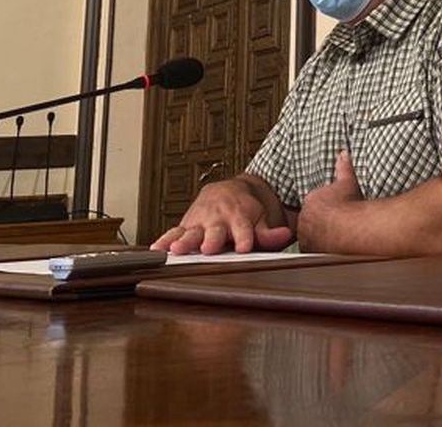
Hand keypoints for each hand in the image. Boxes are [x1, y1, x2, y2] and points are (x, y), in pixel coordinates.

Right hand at [151, 176, 293, 254]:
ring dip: (185, 241)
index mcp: (239, 218)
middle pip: (215, 232)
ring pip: (191, 232)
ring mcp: (199, 222)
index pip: (244, 231)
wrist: (226, 191)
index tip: (244, 247)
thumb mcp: (261, 217)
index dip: (245, 239)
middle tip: (208, 247)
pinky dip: (165, 240)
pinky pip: (173, 233)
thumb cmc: (245, 209)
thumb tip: (285, 235)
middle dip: (212, 239)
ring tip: (178, 249)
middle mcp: (218, 220)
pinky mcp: (185, 226)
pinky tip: (157, 249)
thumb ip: (269, 231)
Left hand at [297, 151, 361, 251]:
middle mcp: (304, 218)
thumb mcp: (347, 182)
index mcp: (311, 200)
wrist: (350, 227)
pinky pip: (313, 250)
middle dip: (319, 223)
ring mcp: (305, 235)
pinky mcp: (309, 250)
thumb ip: (343, 167)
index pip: (313, 205)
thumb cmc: (349, 204)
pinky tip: (332, 249)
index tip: (334, 212)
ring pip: (309, 236)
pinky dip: (320, 249)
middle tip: (334, 225)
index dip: (324, 209)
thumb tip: (343, 154)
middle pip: (309, 221)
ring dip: (318, 237)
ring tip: (334, 238)